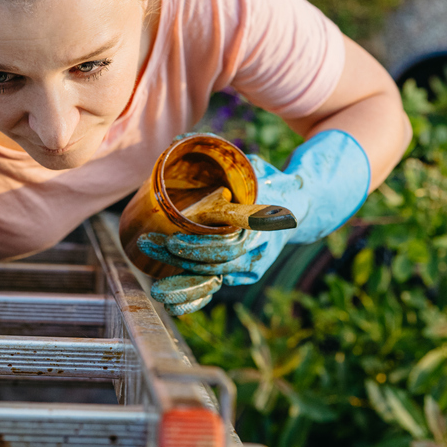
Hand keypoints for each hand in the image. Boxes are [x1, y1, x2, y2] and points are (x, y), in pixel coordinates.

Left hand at [139, 129, 370, 314]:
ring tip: (154, 287)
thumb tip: (177, 143)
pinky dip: (192, 301)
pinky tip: (169, 304)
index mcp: (262, 227)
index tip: (172, 240)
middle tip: (148, 245)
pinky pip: (215, 291)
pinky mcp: (241, 274)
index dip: (200, 245)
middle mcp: (258, 252)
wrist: (299, 207)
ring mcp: (250, 267)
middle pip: (217, 264)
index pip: (229, 243)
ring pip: (214, 282)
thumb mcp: (253, 167)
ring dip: (181, 286)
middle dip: (181, 259)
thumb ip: (221, 156)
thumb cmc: (270, 182)